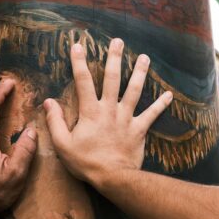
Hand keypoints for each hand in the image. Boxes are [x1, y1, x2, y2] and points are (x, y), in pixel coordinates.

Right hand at [44, 38, 172, 187]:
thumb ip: (55, 122)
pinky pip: (152, 115)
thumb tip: (49, 102)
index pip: (83, 81)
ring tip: (145, 58)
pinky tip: (169, 95)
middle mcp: (110, 109)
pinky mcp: (139, 130)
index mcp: (90, 111)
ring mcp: (127, 118)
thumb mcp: (63, 144)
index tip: (77, 45)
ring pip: (135, 91)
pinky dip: (161, 105)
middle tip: (118, 41)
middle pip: (113, 79)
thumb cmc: (85, 162)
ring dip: (140, 73)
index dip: (79, 62)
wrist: (113, 177)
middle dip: (114, 58)